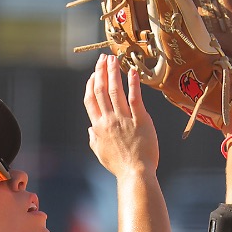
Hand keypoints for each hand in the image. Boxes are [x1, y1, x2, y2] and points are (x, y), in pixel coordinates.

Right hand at [82, 55, 157, 179]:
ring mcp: (124, 119)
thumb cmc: (119, 165)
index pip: (90, 100)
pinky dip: (133, 83)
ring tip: (114, 59)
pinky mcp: (140, 120)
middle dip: (100, 72)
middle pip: (101, 90)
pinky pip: (135, 98)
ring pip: (115, 90)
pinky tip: (132, 72)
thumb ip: (94, 138)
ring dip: (113, 72)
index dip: (90, 84)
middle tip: (102, 58)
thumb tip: (90, 128)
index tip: (93, 74)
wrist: (135, 173)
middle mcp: (109, 120)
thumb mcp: (100, 153)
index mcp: (98, 127)